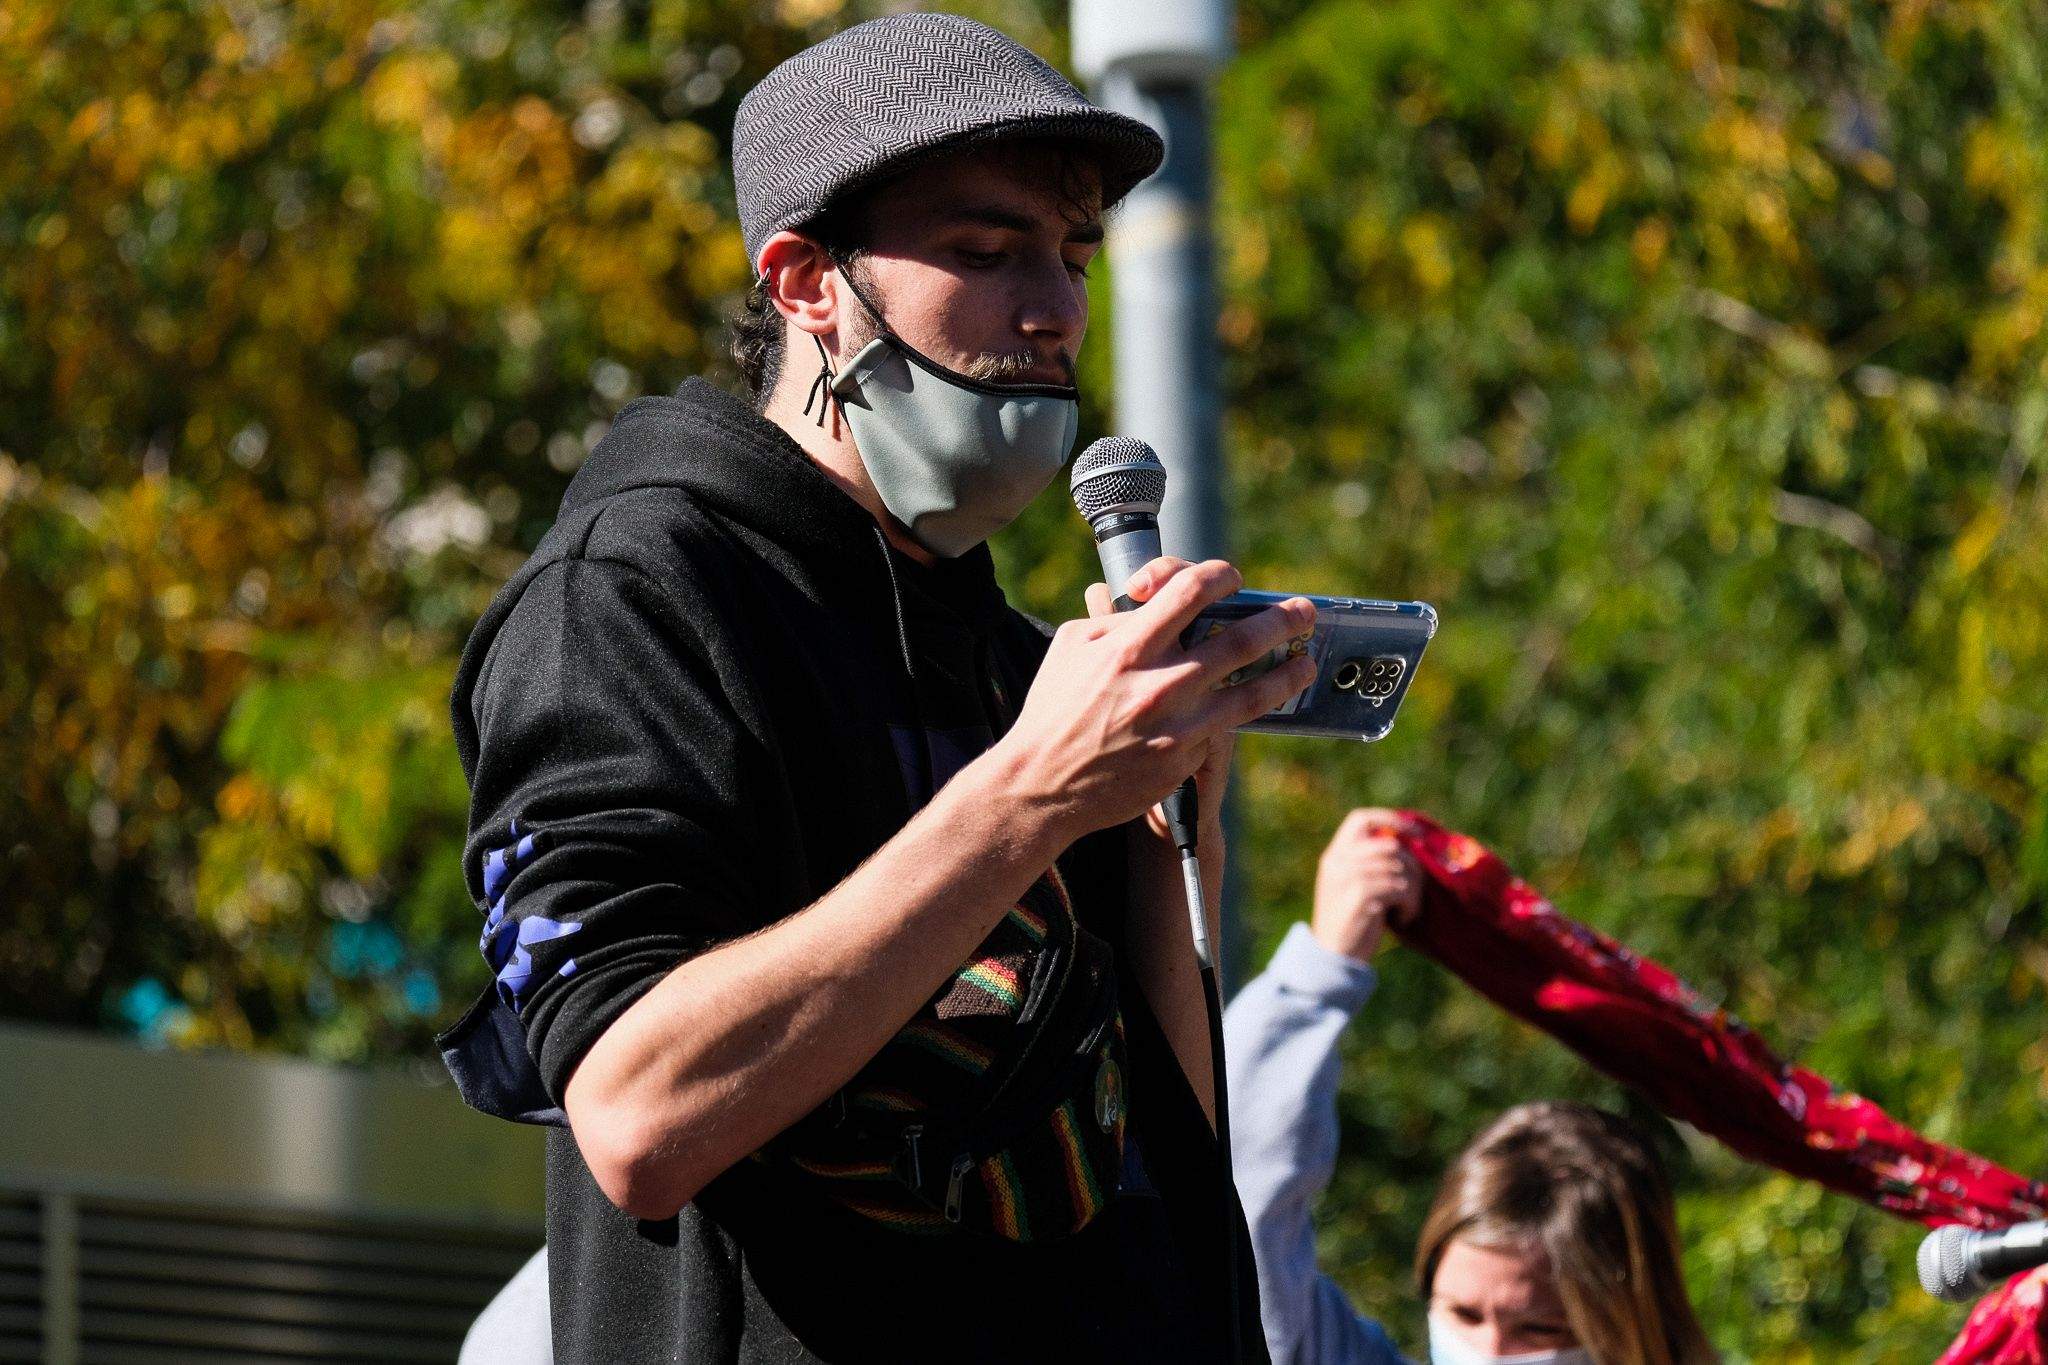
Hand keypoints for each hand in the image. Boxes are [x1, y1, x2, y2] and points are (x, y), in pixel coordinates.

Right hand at [996, 557, 1315, 841]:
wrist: (1042, 785)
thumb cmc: (1053, 711)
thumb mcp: (1071, 648)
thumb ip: (1113, 620)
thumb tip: (1148, 604)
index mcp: (1130, 646)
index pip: (1190, 591)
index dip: (1219, 575)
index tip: (1231, 577)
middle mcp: (1161, 682)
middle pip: (1240, 638)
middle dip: (1281, 620)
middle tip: (1304, 611)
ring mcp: (1178, 724)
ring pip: (1254, 691)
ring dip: (1288, 673)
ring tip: (1306, 662)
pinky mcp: (1184, 758)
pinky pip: (1221, 728)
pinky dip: (1240, 713)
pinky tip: (1258, 704)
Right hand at [1310, 808, 1422, 963]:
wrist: (1332, 957)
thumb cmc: (1351, 923)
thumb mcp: (1353, 886)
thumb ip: (1371, 864)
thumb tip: (1409, 846)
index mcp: (1334, 855)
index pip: (1361, 819)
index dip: (1389, 819)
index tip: (1415, 832)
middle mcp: (1337, 861)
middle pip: (1390, 846)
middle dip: (1412, 866)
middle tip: (1415, 890)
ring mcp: (1346, 877)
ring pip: (1399, 869)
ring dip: (1413, 892)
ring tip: (1407, 910)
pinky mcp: (1360, 896)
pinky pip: (1400, 888)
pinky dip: (1409, 905)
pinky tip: (1402, 919)